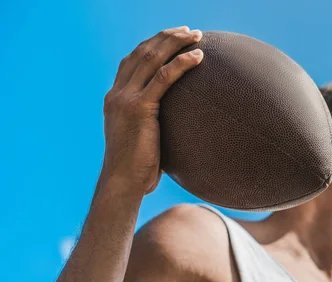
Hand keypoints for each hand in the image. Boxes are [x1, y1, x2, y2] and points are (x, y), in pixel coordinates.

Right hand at [101, 26, 203, 194]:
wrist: (122, 184)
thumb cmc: (137, 169)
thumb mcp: (142, 140)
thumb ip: (152, 124)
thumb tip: (178, 125)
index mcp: (115, 98)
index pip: (132, 61)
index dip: (152, 45)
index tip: (171, 38)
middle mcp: (117, 94)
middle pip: (142, 53)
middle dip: (166, 37)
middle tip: (188, 30)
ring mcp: (126, 99)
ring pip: (153, 59)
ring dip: (176, 43)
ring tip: (196, 35)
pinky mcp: (139, 109)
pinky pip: (164, 78)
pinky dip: (182, 64)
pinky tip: (199, 57)